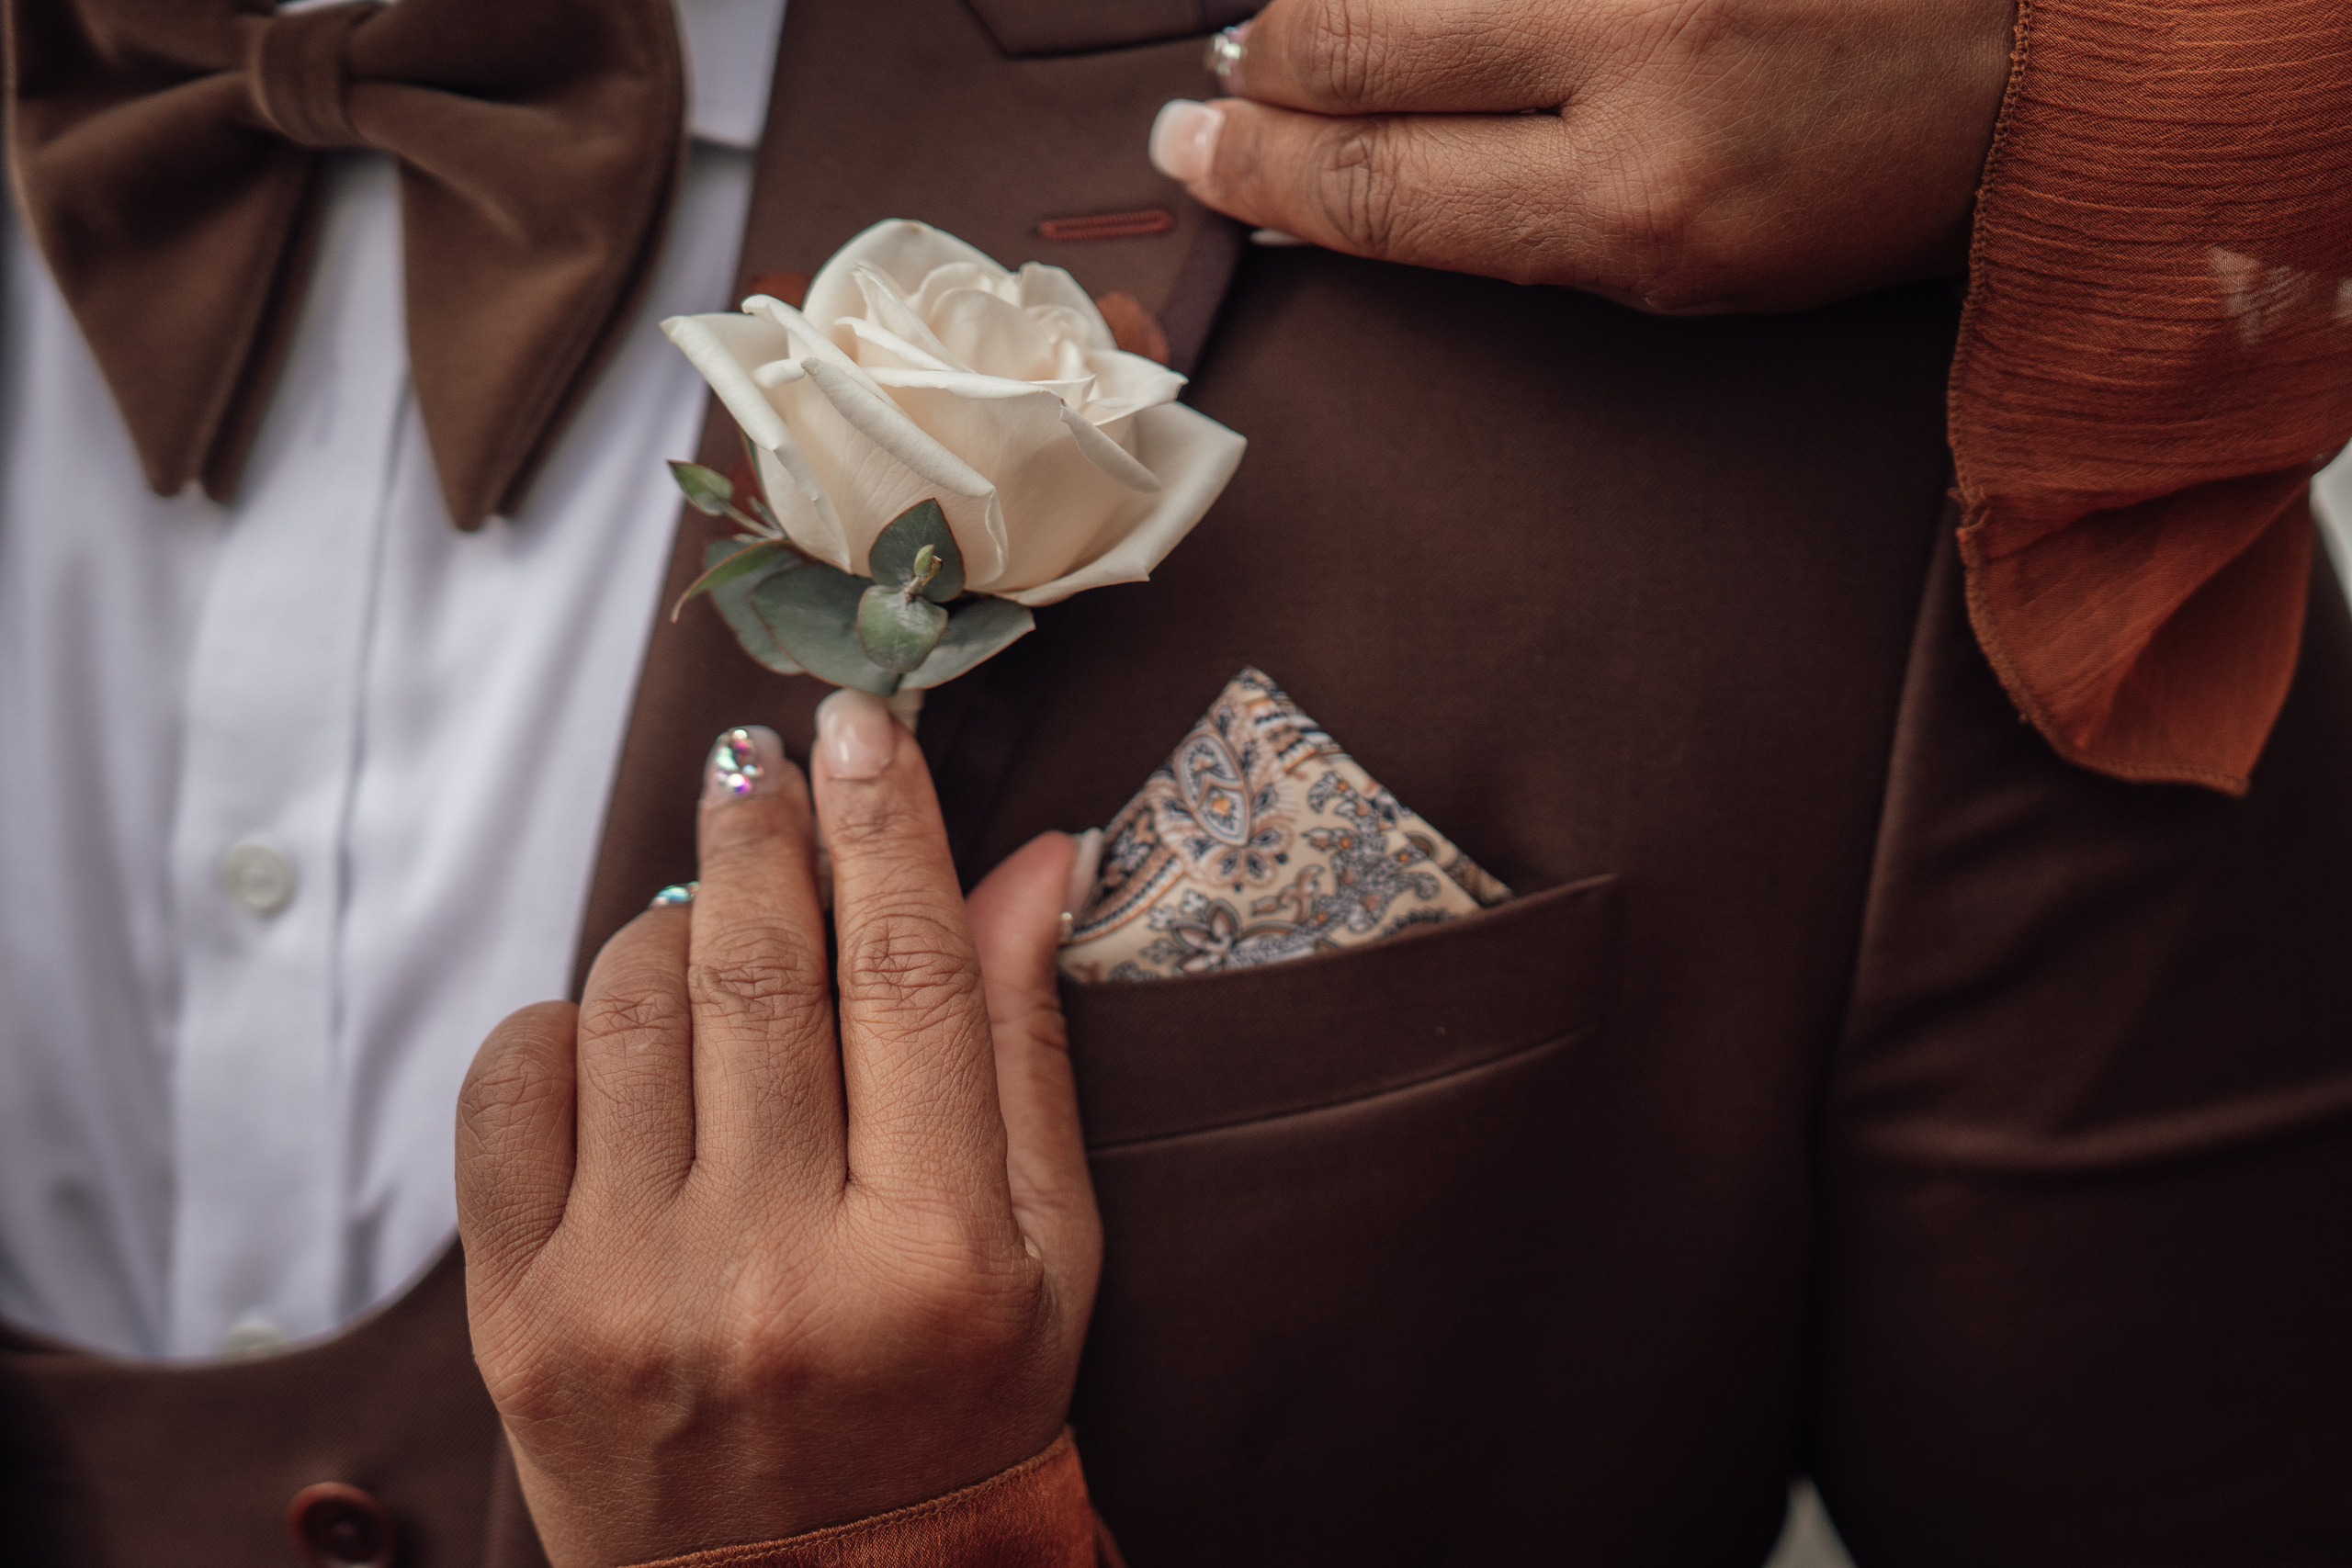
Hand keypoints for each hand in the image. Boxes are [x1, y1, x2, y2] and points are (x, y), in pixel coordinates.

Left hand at [455, 696, 1098, 1565]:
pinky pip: (509, 1089)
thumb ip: (1027, 1049)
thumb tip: (1032, 858)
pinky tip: (622, 1037)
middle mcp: (776, 1272)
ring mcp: (630, 1297)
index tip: (864, 726)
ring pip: (630, 1006)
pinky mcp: (519, 1320)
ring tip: (716, 928)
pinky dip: (563, 1023)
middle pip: (758, 969)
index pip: (909, 974)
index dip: (886, 825)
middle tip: (764, 760)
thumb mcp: (1049, 1254)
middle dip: (760, 830)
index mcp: (937, 1257)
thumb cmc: (953, 1414)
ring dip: (674, 927)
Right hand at [1149, 0, 2015, 312]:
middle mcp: (1637, 48)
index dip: (1260, 169)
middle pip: (1358, 37)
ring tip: (1313, 27)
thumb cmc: (1861, 183)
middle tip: (1227, 74)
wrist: (2040, 49)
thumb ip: (1515, 219)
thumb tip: (1348, 174)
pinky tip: (1420, 9)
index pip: (1377, 183)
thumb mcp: (1687, 265)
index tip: (1194, 148)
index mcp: (1638, 199)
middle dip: (1265, 61)